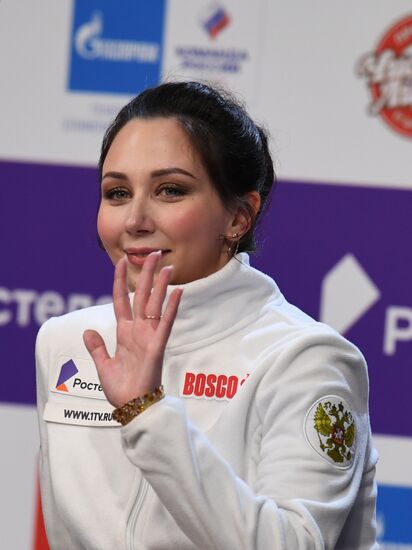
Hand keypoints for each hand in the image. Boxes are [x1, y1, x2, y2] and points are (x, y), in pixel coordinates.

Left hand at [83, 251, 182, 407]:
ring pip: (155, 304)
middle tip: (153, 254)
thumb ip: (97, 347)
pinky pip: (165, 323)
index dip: (120, 280)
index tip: (122, 261)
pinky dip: (171, 307)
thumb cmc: (120, 388)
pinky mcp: (157, 346)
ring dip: (160, 285)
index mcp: (124, 332)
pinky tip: (178, 291)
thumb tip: (87, 331)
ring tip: (166, 266)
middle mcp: (137, 330)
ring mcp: (149, 336)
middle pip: (141, 296)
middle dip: (146, 274)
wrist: (131, 406)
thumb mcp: (103, 365)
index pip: (121, 300)